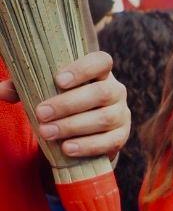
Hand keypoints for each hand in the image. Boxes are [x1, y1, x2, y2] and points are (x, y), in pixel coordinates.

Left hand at [1, 50, 129, 156]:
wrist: (87, 132)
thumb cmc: (64, 103)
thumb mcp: (46, 92)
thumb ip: (25, 88)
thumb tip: (1, 92)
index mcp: (100, 73)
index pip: (101, 62)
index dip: (83, 69)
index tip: (58, 80)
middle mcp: (116, 90)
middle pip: (100, 93)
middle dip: (68, 104)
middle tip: (41, 113)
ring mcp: (122, 114)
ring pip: (104, 118)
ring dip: (73, 126)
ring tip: (47, 133)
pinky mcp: (121, 136)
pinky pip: (109, 141)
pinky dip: (87, 145)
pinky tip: (67, 148)